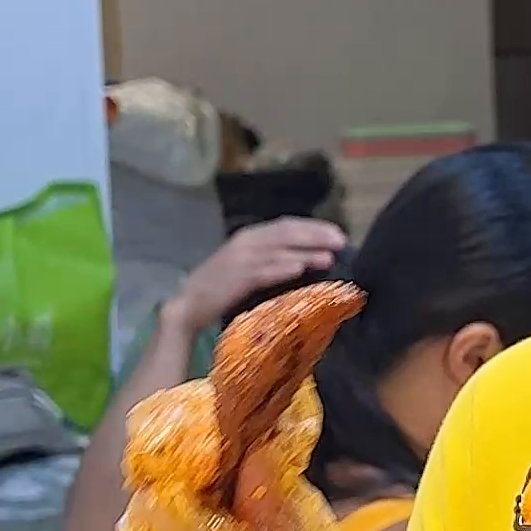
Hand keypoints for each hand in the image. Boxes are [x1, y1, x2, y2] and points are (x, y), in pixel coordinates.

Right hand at [163, 217, 346, 337]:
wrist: (188, 305)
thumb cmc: (221, 289)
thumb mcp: (248, 267)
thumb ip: (271, 259)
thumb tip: (306, 260)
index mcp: (250, 236)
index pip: (287, 224)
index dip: (314, 227)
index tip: (338, 233)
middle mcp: (247, 241)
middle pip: (288, 232)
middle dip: (317, 236)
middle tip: (342, 242)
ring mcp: (241, 258)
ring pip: (280, 250)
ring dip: (307, 252)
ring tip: (330, 257)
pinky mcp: (236, 277)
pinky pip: (263, 270)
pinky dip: (282, 267)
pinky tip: (299, 269)